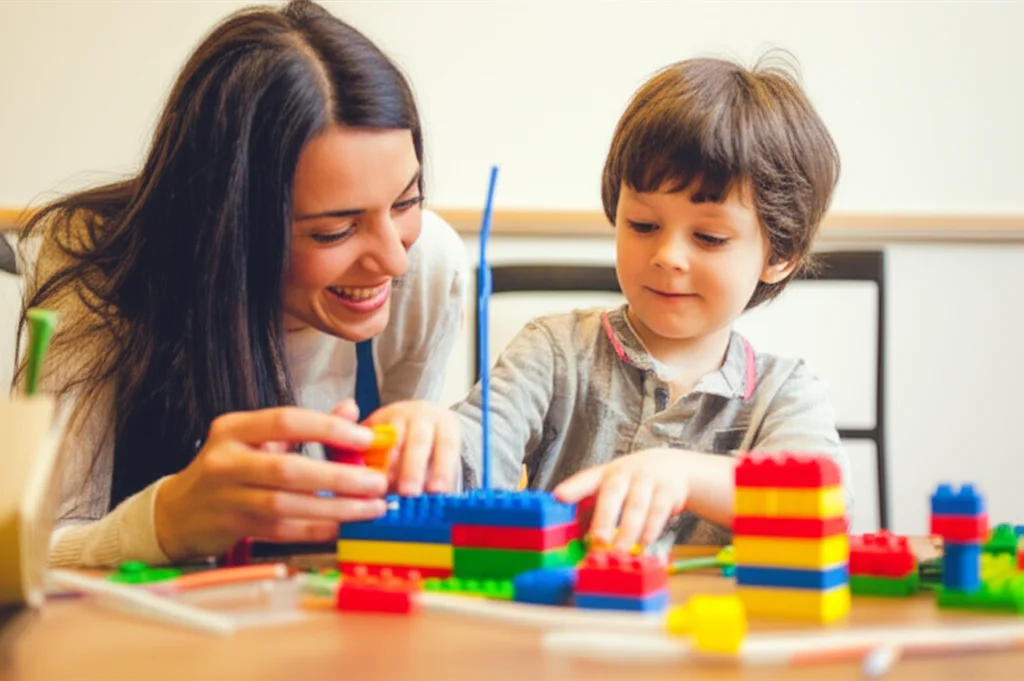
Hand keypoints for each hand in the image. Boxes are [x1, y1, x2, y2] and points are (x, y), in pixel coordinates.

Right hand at [154, 407, 388, 560]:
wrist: (177, 511)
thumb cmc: (229, 467)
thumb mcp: (258, 438)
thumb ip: (306, 424)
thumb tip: (352, 409)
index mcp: (234, 428)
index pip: (286, 420)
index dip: (328, 428)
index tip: (365, 437)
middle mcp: (226, 460)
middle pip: (289, 468)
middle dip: (339, 477)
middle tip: (377, 482)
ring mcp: (226, 497)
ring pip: (287, 504)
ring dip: (335, 507)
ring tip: (371, 508)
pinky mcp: (232, 527)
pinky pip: (282, 530)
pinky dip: (316, 529)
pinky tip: (343, 526)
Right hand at [363, 400, 460, 495]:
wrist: (419, 416)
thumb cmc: (433, 446)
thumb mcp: (442, 457)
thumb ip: (437, 480)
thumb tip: (432, 507)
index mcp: (445, 425)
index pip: (447, 446)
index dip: (442, 469)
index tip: (437, 491)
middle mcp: (421, 417)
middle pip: (418, 441)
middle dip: (413, 468)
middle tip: (409, 492)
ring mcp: (396, 416)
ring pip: (391, 441)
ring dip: (386, 467)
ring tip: (383, 489)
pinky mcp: (374, 420)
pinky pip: (368, 441)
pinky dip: (365, 459)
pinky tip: (362, 477)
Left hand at [553, 449, 691, 550]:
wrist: (675, 468)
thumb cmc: (633, 483)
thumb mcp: (613, 488)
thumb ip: (593, 510)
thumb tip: (573, 540)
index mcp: (604, 475)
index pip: (586, 479)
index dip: (572, 488)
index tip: (558, 496)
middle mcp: (624, 474)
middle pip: (612, 493)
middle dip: (604, 517)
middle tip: (598, 539)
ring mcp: (647, 480)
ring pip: (636, 506)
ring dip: (628, 531)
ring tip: (619, 552)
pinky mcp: (668, 490)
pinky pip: (658, 511)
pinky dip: (651, 529)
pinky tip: (644, 544)